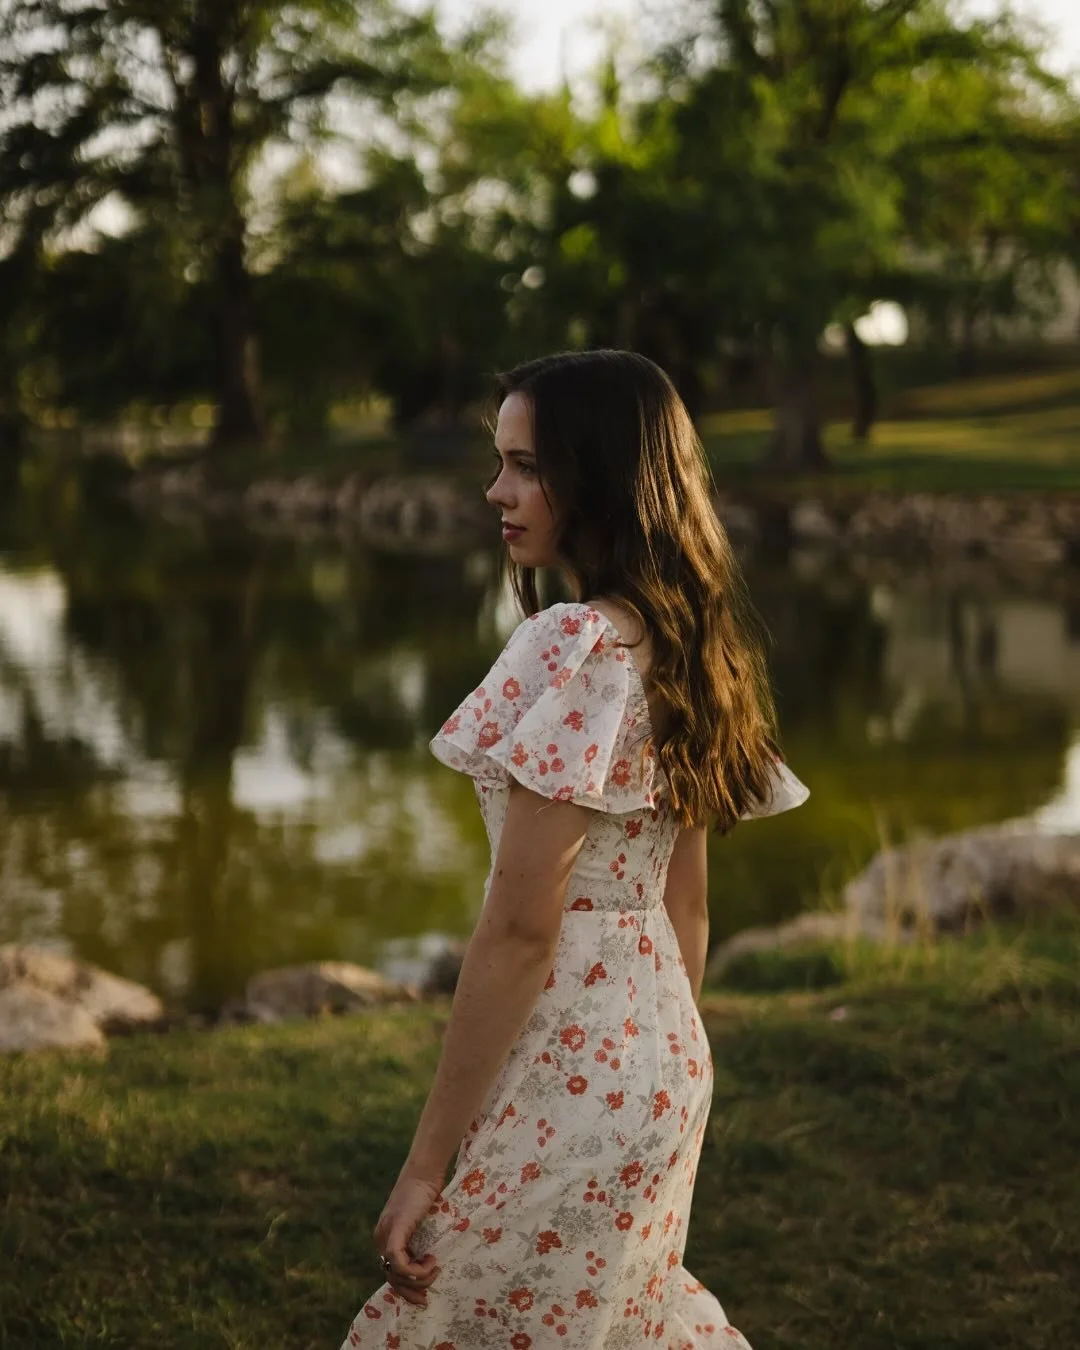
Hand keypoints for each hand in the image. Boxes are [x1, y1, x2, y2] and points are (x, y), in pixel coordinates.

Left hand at [373, 1169, 443, 1307]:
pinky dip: (415, 1268)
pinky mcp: (395, 1229)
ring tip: (434, 1268)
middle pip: (391, 1278)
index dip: (404, 1290)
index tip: (422, 1297)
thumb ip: (418, 1240)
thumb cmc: (427, 1193)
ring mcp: (386, 1234)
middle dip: (410, 1291)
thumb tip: (429, 1260)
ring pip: (395, 1273)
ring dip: (418, 1277)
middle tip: (426, 1297)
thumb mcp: (420, 1223)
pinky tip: (431, 1261)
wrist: (424, 1172)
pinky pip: (398, 1261)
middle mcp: (380, 1238)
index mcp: (384, 1237)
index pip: (389, 1273)